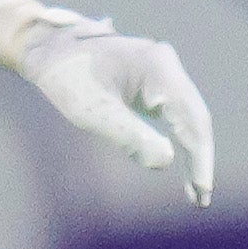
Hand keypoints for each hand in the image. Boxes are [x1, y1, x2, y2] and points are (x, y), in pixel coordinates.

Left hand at [9, 10, 215, 206]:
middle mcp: (167, 66)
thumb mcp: (91, 112)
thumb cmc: (65, 78)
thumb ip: (129, 136)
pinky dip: (175, 140)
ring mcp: (161, 73)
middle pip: (195, 118)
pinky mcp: (151, 83)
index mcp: (159, 68)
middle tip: (200, 199)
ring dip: (190, 152)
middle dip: (198, 159)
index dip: (199, 157)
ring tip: (193, 192)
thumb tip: (166, 162)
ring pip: (186, 117)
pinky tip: (173, 162)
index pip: (193, 119)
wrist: (46, 49)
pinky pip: (172, 114)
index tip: (201, 190)